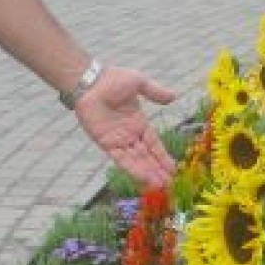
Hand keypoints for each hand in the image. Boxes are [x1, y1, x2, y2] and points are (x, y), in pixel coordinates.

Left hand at [72, 65, 177, 188]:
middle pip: (146, 157)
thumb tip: (174, 97)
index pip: (154, 144)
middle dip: (158, 170)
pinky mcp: (106, 143)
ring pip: (136, 161)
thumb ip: (156, 92)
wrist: (90, 82)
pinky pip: (121, 159)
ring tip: (160, 186)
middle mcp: (129, 135)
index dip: (163, 157)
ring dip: (147, 173)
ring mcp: (118, 140)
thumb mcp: (139, 82)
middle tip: (170, 184)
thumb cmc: (112, 79)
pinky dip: (132, 169)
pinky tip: (144, 178)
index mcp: (138, 123)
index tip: (173, 169)